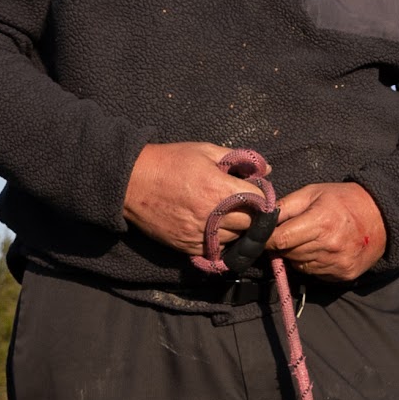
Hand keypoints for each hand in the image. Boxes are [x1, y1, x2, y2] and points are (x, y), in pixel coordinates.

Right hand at [124, 142, 265, 257]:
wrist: (131, 182)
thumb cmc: (170, 162)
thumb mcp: (205, 151)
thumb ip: (239, 159)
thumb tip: (267, 169)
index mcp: (219, 189)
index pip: (259, 202)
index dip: (262, 198)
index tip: (258, 195)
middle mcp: (212, 215)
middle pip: (250, 224)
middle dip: (252, 215)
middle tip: (245, 206)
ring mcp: (199, 234)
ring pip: (235, 238)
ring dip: (237, 229)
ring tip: (228, 215)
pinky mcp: (188, 246)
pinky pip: (216, 249)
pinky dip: (220, 240)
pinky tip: (213, 225)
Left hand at [268, 181, 387, 280]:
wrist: (381, 217)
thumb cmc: (343, 200)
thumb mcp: (313, 192)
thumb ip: (285, 206)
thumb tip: (260, 220)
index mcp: (320, 222)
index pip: (280, 239)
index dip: (267, 238)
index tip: (263, 235)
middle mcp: (329, 246)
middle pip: (288, 254)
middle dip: (283, 245)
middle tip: (293, 232)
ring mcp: (337, 263)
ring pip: (300, 265)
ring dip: (298, 255)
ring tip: (311, 239)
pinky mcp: (343, 274)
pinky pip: (315, 273)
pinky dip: (313, 263)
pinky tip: (323, 249)